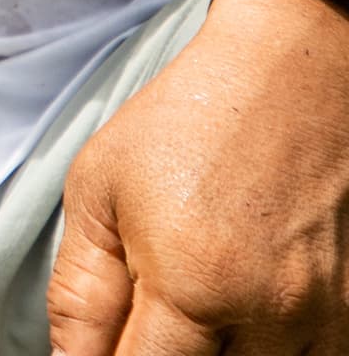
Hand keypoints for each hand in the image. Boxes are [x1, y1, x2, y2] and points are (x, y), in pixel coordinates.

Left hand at [50, 0, 348, 355]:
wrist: (292, 77)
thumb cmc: (186, 125)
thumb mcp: (98, 192)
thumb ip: (80, 294)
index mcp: (195, 284)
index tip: (100, 350)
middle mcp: (270, 315)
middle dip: (159, 354)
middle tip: (145, 313)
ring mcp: (324, 320)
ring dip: (216, 352)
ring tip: (194, 300)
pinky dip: (264, 346)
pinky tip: (238, 308)